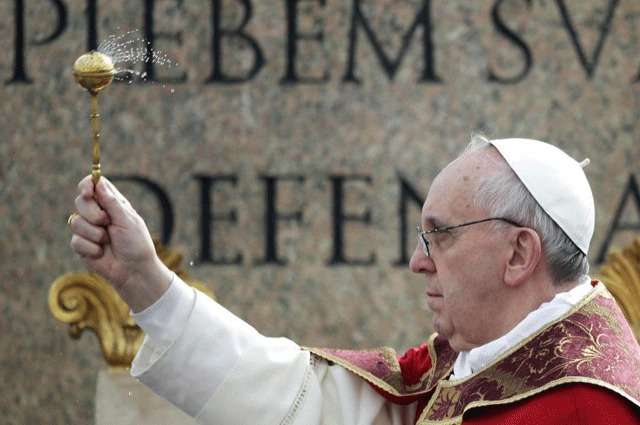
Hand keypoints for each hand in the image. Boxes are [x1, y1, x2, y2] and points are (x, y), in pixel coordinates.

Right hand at [70, 176, 170, 310]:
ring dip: (93, 233)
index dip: (87, 185)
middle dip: (92, 212)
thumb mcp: (127, 221)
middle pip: (80, 201)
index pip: (94, 185)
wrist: (134, 272)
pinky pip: (75, 240)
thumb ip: (112, 202)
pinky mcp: (82, 245)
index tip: (87, 192)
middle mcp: (99, 214)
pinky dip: (90, 248)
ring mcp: (89, 229)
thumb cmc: (136, 245)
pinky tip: (101, 253)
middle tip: (106, 222)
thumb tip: (99, 182)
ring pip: (74, 221)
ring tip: (107, 241)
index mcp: (113, 204)